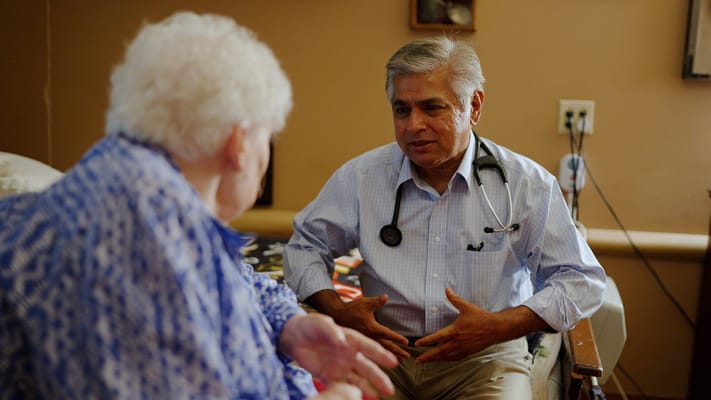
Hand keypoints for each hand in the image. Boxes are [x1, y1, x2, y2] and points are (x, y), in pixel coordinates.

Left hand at [280, 313, 397, 397]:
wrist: (293, 337)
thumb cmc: (309, 325)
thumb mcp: (319, 323)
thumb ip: (331, 330)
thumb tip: (342, 342)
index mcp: (350, 339)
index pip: (369, 347)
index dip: (381, 354)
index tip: (393, 362)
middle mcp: (349, 353)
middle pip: (367, 367)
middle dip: (379, 377)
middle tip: (390, 389)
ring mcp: (340, 366)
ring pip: (358, 378)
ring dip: (369, 387)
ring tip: (380, 397)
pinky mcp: (329, 376)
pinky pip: (342, 385)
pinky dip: (350, 391)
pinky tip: (359, 397)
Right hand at [329, 294, 409, 359]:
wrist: (336, 315)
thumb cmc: (351, 308)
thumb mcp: (364, 303)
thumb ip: (377, 301)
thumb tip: (386, 296)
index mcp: (371, 327)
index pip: (387, 334)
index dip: (397, 338)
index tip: (406, 342)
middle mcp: (369, 336)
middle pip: (386, 346)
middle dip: (397, 351)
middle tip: (407, 356)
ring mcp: (364, 341)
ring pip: (380, 350)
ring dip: (390, 355)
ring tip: (400, 360)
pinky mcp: (360, 343)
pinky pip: (372, 352)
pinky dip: (380, 356)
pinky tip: (384, 360)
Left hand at [413, 288, 500, 362]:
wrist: (496, 328)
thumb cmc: (481, 317)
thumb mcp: (466, 306)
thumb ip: (454, 299)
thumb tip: (447, 289)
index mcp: (454, 331)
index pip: (436, 338)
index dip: (426, 341)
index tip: (417, 344)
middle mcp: (457, 342)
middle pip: (439, 352)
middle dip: (427, 357)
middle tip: (417, 360)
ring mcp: (463, 349)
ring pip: (446, 356)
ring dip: (435, 359)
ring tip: (427, 361)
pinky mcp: (468, 352)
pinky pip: (455, 358)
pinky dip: (447, 359)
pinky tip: (443, 359)